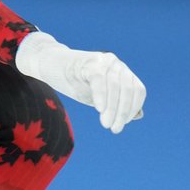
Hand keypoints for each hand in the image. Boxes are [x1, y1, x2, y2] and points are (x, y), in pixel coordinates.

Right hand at [14, 31, 145, 133]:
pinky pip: (99, 79)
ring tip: (105, 123)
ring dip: (112, 108)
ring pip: (115, 86)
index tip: (122, 124)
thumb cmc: (77, 83)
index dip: (132, 109)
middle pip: (127, 89)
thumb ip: (117, 103)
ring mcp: (104, 60)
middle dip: (122, 111)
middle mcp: (116, 64)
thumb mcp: (100, 97)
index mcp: (123, 72)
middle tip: (114, 129)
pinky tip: (99, 109)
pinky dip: (101, 95)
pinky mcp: (89, 61)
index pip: (137, 90)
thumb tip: (139, 115)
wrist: (50, 65)